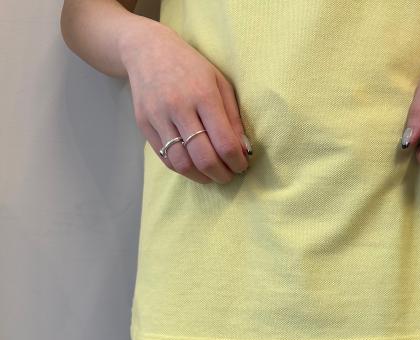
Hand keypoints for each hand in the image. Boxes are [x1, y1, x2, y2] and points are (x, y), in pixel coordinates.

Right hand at [120, 19, 251, 183]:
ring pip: (182, 163)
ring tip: (212, 175)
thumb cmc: (192, 67)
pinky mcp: (144, 125)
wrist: (148, 50)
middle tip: (229, 175)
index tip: (242, 166)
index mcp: (203, 95)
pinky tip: (194, 166)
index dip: (236, 162)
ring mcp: (158, 117)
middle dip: (221, 174)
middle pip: (203, 157)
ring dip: (201, 176)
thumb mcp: (220, 83)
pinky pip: (165, 157)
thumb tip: (243, 150)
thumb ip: (233, 117)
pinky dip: (183, 168)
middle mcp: (179, 107)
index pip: (224, 142)